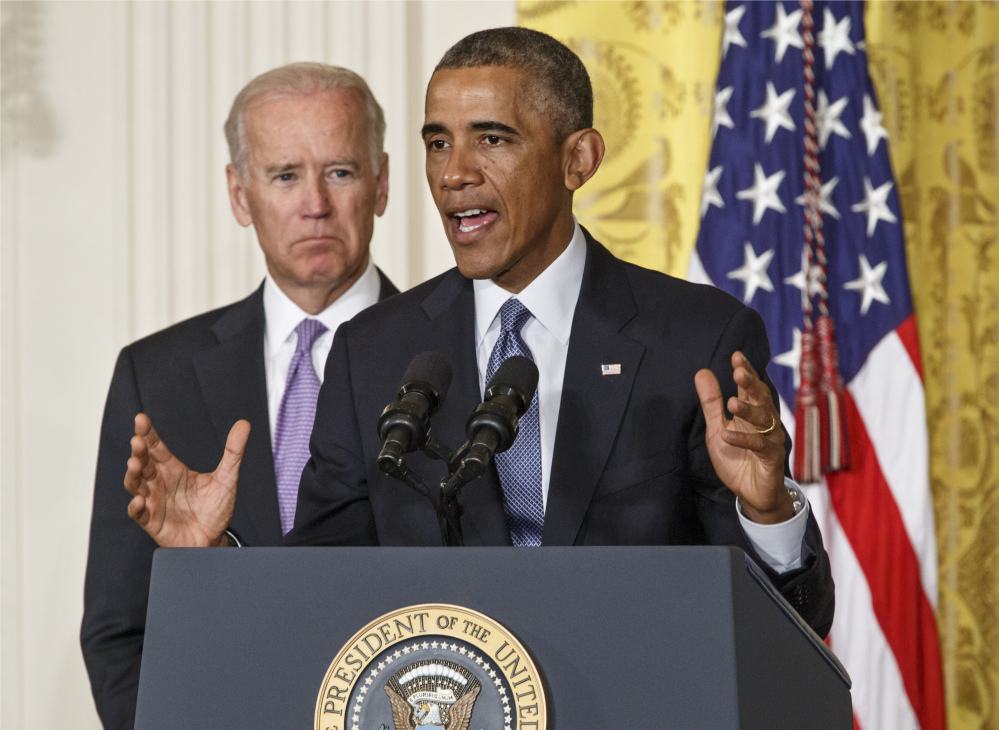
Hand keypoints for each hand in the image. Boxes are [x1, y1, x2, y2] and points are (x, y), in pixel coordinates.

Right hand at [124, 413, 248, 546]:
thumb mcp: (227, 477)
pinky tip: (139, 499)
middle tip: (138, 441)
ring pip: (135, 485)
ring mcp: (154, 501)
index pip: (157, 448)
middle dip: (139, 452)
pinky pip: (139, 513)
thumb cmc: (215, 509)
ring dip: (133, 475)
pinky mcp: (152, 521)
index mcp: (173, 470)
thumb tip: (244, 424)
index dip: (148, 434)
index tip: (141, 419)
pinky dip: (136, 506)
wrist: (213, 538)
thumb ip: (233, 451)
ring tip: (135, 464)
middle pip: (143, 463)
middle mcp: (160, 483)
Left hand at [694, 351, 792, 523]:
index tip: (737, 356)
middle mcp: (765, 422)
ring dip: (748, 410)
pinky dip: (744, 439)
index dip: (746, 372)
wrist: (751, 493)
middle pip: (762, 398)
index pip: (750, 387)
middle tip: (738, 372)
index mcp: (751, 412)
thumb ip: (711, 403)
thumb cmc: (736, 457)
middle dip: (751, 384)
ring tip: (731, 402)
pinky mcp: (772, 458)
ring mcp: (771, 439)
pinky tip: (728, 435)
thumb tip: (702, 371)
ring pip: (764, 420)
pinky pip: (760, 446)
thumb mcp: (716, 429)